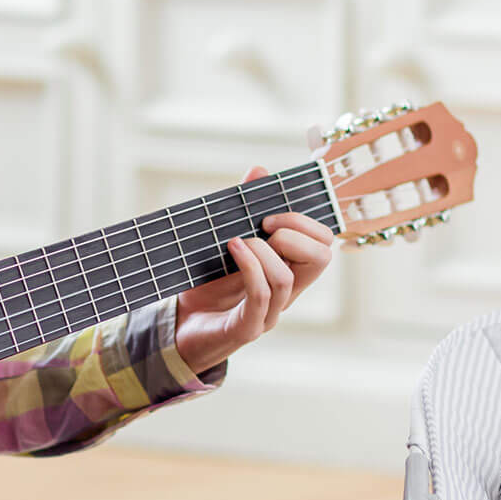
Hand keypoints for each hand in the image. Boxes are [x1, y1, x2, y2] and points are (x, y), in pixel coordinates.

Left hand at [173, 168, 336, 374]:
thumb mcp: (225, 243)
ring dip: (263, 250)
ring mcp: (268, 313)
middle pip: (322, 258)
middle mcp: (286, 294)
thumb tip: (259, 170)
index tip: (269, 215)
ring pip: (287, 278)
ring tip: (237, 241)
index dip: (304, 222)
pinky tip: (232, 249)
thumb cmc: (205, 286)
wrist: (177, 328)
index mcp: (288, 271)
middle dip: (294, 232)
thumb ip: (243, 209)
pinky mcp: (246, 329)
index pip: (323, 243)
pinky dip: (249, 267)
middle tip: (262, 226)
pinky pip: (260, 297)